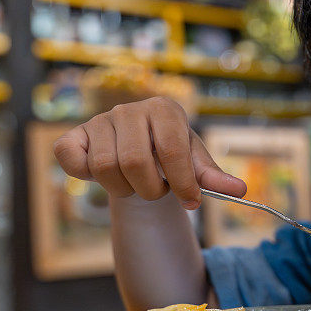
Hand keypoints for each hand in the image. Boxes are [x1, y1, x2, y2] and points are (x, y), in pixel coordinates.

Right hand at [53, 97, 246, 209]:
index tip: (191, 201)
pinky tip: (107, 176)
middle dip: (151, 190)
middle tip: (158, 191)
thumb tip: (239, 190)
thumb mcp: (195, 163)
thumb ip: (213, 177)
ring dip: (124, 189)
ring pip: (105, 168)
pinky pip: (72, 160)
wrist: (140, 153)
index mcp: (164, 110)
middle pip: (134, 162)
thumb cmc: (171, 155)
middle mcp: (129, 110)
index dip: (182, 182)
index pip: (171, 149)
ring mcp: (99, 121)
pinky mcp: (74, 136)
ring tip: (136, 184)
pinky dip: (86, 176)